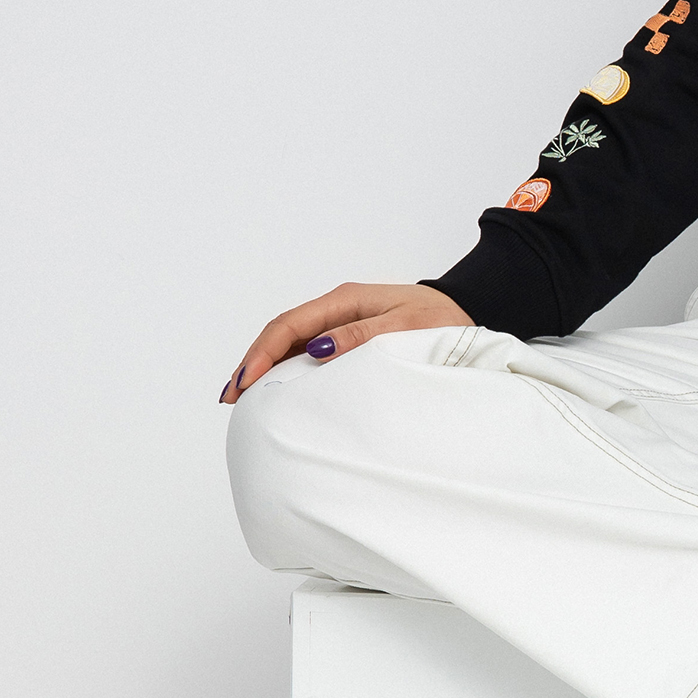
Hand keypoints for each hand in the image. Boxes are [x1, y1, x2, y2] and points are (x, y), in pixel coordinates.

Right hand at [220, 282, 471, 402]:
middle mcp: (337, 308)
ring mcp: (341, 321)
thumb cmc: (441, 320)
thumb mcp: (405, 326)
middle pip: (282, 333)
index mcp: (346, 300)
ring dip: (267, 365)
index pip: (290, 324)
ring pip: (292, 341)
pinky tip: (277, 387)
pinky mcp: (348, 335)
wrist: (465, 311)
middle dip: (253, 362)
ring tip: (243, 396)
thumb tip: (318, 348)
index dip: (263, 353)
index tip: (246, 382)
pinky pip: (308, 348)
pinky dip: (288, 366)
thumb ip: (363, 336)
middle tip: (231, 396)